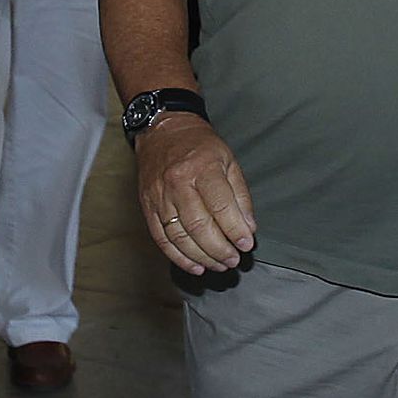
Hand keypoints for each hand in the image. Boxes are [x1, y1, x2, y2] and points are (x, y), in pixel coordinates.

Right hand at [134, 114, 255, 274]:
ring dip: (202, 257)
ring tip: (219, 264)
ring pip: (180, 237)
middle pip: (199, 226)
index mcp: (201, 167)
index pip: (220, 206)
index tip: (246, 244)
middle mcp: (177, 183)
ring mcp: (160, 197)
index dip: (235, 230)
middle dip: (220, 249)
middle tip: (234, 259)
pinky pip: (162, 239)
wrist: (163, 131)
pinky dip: (179, 257)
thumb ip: (240, 195)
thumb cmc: (198, 145)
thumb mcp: (228, 159)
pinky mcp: (148, 207)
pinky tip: (195, 265)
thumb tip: (248, 227)